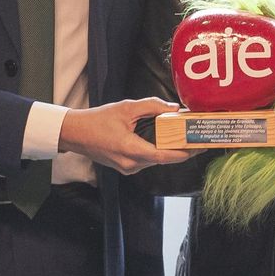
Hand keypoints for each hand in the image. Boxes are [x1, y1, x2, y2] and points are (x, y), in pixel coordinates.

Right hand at [60, 99, 189, 172]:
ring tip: (183, 138)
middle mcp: (131, 164)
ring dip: (168, 150)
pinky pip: (146, 160)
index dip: (184, 153)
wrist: (76, 133)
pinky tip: (164, 140)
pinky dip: (156, 151)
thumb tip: (173, 108)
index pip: (164, 156)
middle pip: (162, 158)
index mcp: (131, 150)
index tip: (198, 147)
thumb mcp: (126, 108)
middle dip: (179, 149)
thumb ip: (152, 106)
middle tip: (195, 138)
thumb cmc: (98, 120)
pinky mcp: (125, 167)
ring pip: (155, 159)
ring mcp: (127, 168)